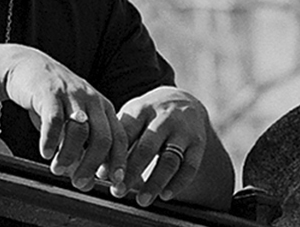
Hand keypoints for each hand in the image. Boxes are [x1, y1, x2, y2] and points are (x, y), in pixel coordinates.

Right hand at [2, 46, 125, 190]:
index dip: (119, 163)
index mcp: (104, 108)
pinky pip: (54, 120)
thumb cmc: (53, 102)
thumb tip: (89, 183)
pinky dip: (50, 140)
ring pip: (79, 130)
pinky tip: (45, 153)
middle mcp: (92, 100)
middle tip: (80, 183)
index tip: (115, 184)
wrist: (28, 67)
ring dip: (69, 155)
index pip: (120, 139)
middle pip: (103, 138)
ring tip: (57, 170)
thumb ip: (83, 148)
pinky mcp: (49, 92)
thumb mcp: (74, 122)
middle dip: (93, 165)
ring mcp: (72, 95)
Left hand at [113, 86, 209, 205]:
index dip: (114, 156)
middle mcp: (164, 118)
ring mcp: (183, 130)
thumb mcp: (132, 116)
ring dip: (154, 182)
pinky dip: (178, 183)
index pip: (126, 134)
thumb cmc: (148, 115)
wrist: (184, 99)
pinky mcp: (198, 143)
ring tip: (142, 200)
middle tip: (117, 192)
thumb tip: (100, 172)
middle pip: (146, 148)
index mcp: (142, 109)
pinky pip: (190, 166)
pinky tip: (165, 196)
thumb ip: (118, 140)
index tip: (103, 176)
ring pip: (169, 160)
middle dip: (131, 172)